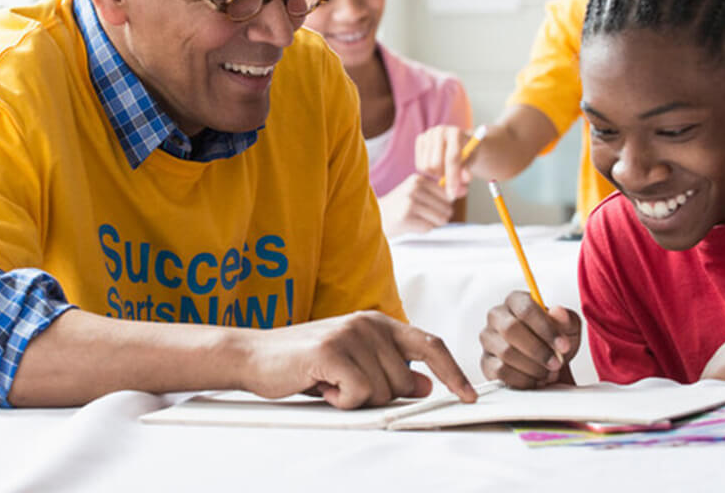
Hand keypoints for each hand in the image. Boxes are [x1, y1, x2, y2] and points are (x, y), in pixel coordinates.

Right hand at [241, 311, 476, 408]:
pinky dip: (341, 402)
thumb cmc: (304, 364)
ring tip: (329, 384)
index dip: (453, 372)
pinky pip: (359, 394)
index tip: (469, 395)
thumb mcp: (354, 366)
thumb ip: (390, 371)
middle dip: (379, 397)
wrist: (254, 356)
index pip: (430, 345)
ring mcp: (351, 333)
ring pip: (383, 391)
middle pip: (405, 381)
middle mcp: (369, 322)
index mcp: (379, 323)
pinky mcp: (332, 350)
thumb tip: (426, 386)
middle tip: (345, 387)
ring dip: (355, 400)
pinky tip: (321, 387)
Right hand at [378, 174, 453, 235]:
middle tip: (420, 215)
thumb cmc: (399, 207)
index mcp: (418, 179)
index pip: (448, 195)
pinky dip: (422, 230)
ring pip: (441, 219)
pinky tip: (410, 225)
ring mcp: (410, 202)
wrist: (374, 218)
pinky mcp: (406, 217)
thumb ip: (440, 192)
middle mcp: (414, 188)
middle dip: (438, 216)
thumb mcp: (416, 192)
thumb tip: (464, 190)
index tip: (427, 207)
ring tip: (416, 219)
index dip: (442, 206)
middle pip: (447, 208)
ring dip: (431, 224)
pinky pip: (429, 228)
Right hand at [414, 125, 473, 199]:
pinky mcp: (420, 139)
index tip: (452, 193)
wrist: (460, 142)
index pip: (452, 157)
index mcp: (456, 133)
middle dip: (443, 176)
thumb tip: (464, 179)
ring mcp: (428, 134)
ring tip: (445, 171)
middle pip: (436, 163)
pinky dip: (428, 171)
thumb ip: (467, 171)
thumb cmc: (468, 154)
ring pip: (426, 166)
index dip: (453, 177)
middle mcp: (440, 130)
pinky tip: (437, 166)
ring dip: (436, 174)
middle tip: (451, 179)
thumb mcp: (472, 163)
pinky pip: (420, 165)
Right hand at [479, 291, 581, 388]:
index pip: (526, 309)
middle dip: (538, 350)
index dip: (546, 328)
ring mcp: (488, 339)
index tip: (563, 345)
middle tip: (556, 363)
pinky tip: (536, 380)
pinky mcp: (486, 362)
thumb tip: (557, 312)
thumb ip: (566, 320)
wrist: (546, 363)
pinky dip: (522, 380)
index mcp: (515, 300)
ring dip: (532, 367)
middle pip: (510, 329)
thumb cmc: (553, 340)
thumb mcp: (567, 328)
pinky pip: (500, 372)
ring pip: (505, 352)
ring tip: (549, 373)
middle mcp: (497, 316)